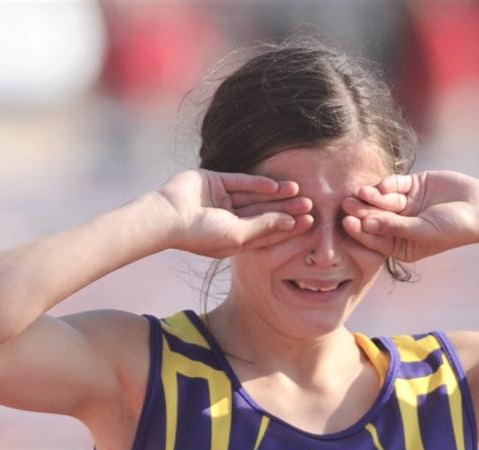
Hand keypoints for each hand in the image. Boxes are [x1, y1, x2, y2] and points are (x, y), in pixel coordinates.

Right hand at [154, 169, 312, 257]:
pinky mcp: (214, 181)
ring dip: (276, 195)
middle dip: (286, 209)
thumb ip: (264, 227)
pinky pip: (241, 181)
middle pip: (264, 213)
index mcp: (233, 238)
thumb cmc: (201, 234)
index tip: (310, 224)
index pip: (266, 233)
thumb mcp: (238, 236)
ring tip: (299, 192)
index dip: (287, 228)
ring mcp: (220, 200)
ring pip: (255, 197)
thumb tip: (291, 222)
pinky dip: (258, 183)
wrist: (168, 216)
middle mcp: (228, 219)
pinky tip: (277, 185)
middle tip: (311, 205)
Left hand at [340, 171, 478, 261]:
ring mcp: (406, 205)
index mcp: (401, 245)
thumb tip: (365, 223)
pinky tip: (383, 186)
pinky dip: (388, 184)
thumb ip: (395, 226)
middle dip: (361, 212)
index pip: (375, 239)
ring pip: (382, 200)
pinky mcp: (413, 186)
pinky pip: (395, 184)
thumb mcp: (423, 231)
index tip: (348, 222)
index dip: (360, 231)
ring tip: (360, 192)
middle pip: (375, 218)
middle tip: (346, 204)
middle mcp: (400, 225)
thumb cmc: (454, 228)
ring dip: (372, 197)